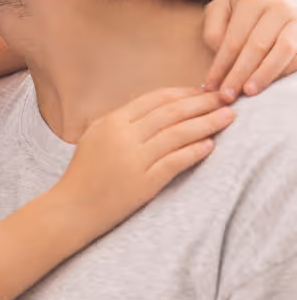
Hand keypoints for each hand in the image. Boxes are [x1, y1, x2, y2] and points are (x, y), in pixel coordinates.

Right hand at [54, 87, 233, 241]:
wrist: (72, 208)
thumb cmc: (85, 173)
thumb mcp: (95, 136)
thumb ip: (122, 120)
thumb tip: (154, 104)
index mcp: (111, 121)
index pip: (155, 99)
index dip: (183, 93)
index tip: (203, 91)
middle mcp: (123, 136)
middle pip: (171, 113)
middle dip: (202, 103)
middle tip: (225, 98)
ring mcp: (133, 159)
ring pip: (178, 134)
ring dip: (206, 123)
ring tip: (227, 117)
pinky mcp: (144, 183)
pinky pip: (176, 162)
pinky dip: (195, 151)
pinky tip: (210, 145)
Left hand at [203, 0, 296, 99]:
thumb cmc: (239, 4)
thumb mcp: (218, 9)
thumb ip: (214, 31)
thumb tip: (221, 59)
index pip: (234, 40)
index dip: (221, 66)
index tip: (210, 85)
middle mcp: (279, 6)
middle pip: (258, 47)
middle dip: (241, 74)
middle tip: (227, 95)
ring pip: (284, 51)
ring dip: (265, 75)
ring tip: (249, 92)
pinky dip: (284, 71)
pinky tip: (269, 84)